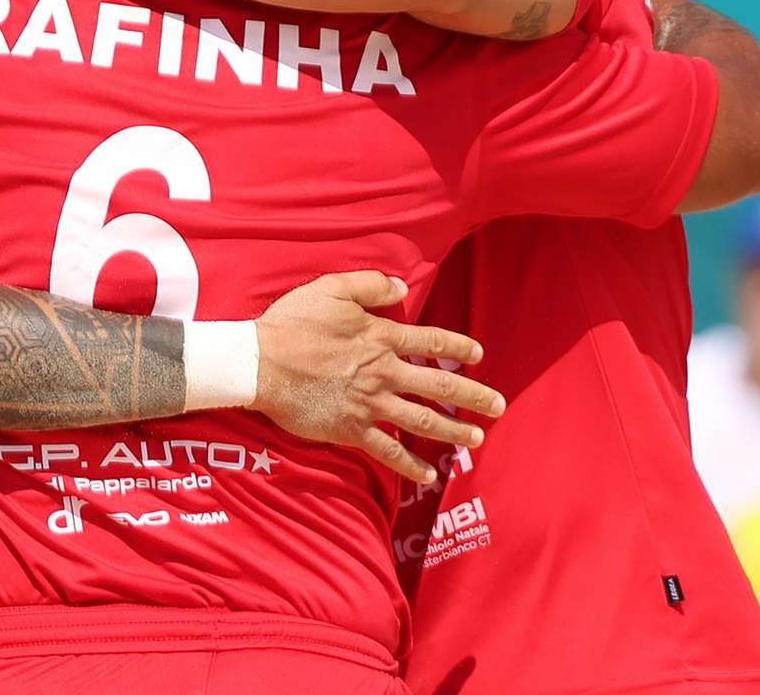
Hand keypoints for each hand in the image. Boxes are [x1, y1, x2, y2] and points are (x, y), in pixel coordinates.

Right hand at [253, 271, 503, 484]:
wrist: (261, 362)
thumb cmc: (293, 323)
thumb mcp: (331, 289)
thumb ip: (370, 285)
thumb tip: (401, 286)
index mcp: (381, 337)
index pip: (432, 343)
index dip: (459, 348)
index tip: (478, 355)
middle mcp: (383, 372)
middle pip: (439, 386)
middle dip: (473, 397)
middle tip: (498, 407)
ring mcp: (370, 404)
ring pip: (422, 421)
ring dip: (453, 431)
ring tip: (476, 438)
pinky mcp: (351, 429)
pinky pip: (388, 452)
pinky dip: (410, 465)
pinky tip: (428, 475)